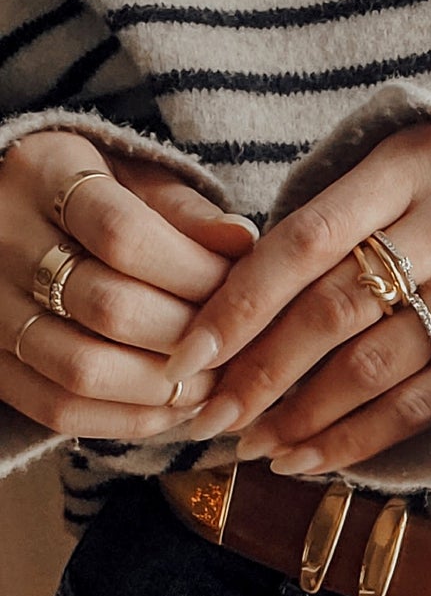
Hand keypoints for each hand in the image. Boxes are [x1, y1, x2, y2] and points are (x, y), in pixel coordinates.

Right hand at [0, 132, 256, 439]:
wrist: (11, 221)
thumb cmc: (94, 199)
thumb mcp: (135, 182)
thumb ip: (186, 212)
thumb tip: (242, 242)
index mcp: (43, 176)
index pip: (123, 234)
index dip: (192, 272)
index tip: (238, 288)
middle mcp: (4, 242)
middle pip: (108, 307)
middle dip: (189, 334)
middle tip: (237, 344)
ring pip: (82, 369)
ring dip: (164, 387)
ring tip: (213, 381)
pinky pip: (59, 410)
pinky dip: (129, 420)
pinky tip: (174, 407)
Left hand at [168, 123, 430, 473]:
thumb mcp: (411, 179)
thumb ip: (339, 220)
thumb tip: (232, 307)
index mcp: (414, 159)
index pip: (304, 239)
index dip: (239, 304)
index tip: (190, 354)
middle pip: (334, 308)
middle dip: (261, 373)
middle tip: (212, 416)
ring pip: (377, 364)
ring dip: (305, 415)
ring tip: (257, 446)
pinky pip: (425, 399)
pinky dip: (362, 435)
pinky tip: (317, 456)